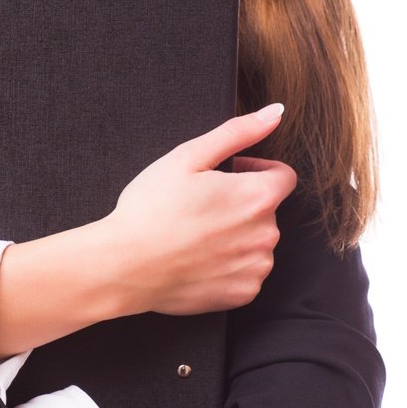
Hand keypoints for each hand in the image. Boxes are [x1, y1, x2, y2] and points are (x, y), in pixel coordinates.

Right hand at [107, 102, 297, 316]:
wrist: (124, 265)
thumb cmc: (150, 209)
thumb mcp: (189, 157)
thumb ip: (238, 132)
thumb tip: (274, 113)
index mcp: (258, 196)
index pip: (282, 175)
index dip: (255, 169)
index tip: (228, 174)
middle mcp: (267, 235)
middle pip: (267, 210)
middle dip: (242, 204)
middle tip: (201, 206)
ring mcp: (256, 268)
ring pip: (257, 242)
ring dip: (238, 236)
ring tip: (197, 234)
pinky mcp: (242, 294)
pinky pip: (247, 273)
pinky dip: (229, 266)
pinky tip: (199, 259)